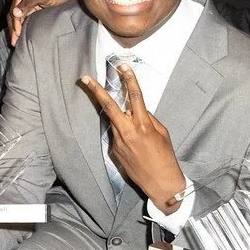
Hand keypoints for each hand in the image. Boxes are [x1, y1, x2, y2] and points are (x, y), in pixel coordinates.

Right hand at [7, 0, 74, 44]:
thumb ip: (29, 2)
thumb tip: (15, 12)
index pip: (14, 7)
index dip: (14, 20)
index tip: (17, 32)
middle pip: (13, 13)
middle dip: (13, 27)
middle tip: (14, 41)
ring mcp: (26, 3)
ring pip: (16, 18)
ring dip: (15, 29)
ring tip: (15, 42)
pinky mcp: (30, 10)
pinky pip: (21, 20)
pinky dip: (20, 28)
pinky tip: (20, 36)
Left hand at [77, 62, 187, 207]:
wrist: (160, 183)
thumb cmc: (165, 157)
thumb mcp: (162, 133)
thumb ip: (148, 118)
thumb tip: (136, 110)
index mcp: (143, 125)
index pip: (135, 97)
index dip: (129, 79)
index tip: (123, 66)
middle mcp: (127, 132)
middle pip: (109, 106)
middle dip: (95, 90)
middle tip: (85, 78)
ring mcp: (118, 142)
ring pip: (114, 121)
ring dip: (119, 118)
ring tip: (135, 132)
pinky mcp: (114, 151)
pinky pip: (118, 136)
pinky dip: (124, 135)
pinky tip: (136, 149)